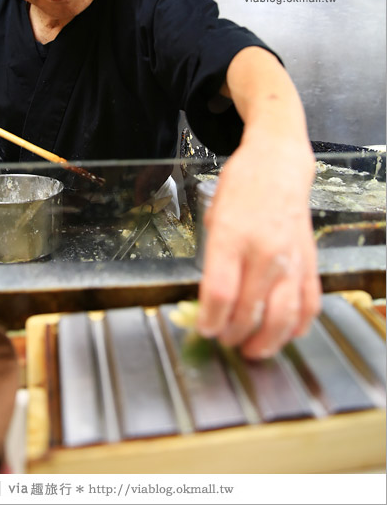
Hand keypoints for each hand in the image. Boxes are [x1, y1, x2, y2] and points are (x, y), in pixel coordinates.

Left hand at [196, 134, 320, 359]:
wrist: (277, 164)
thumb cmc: (241, 187)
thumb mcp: (213, 217)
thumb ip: (213, 259)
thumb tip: (211, 300)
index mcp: (231, 238)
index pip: (220, 294)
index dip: (209, 321)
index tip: (203, 328)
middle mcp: (263, 252)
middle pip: (249, 313)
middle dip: (232, 335)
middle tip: (224, 339)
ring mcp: (290, 259)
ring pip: (282, 318)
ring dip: (266, 342)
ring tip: (252, 349)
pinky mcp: (309, 262)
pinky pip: (309, 304)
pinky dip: (298, 326)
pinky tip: (286, 333)